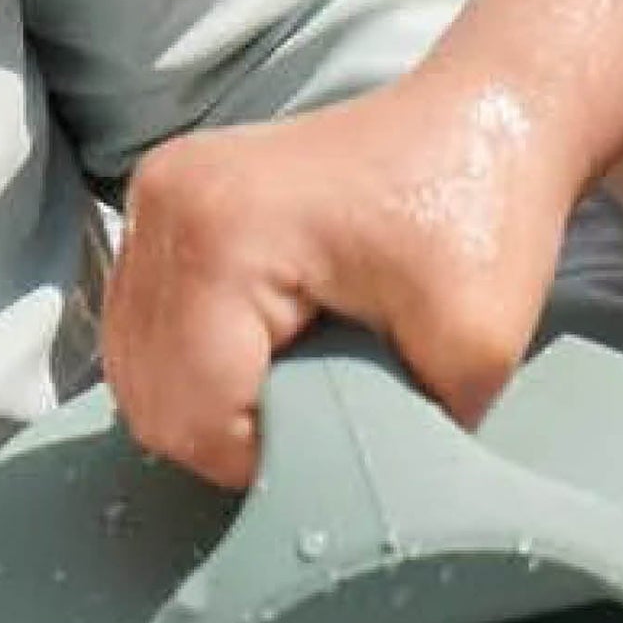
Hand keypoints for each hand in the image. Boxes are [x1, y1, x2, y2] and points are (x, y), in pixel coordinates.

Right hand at [106, 70, 576, 487]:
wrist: (485, 118)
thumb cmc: (485, 218)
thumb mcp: (473, 350)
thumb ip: (400, 435)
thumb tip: (352, 504)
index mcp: (224, 233)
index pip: (194, 414)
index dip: (260, 462)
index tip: (340, 442)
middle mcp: (167, 204)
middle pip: (150, 396)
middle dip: (229, 439)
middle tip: (318, 429)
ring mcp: (156, 196)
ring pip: (136, 366)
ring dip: (208, 403)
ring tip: (295, 392)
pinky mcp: (166, 201)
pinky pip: (145, 325)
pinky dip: (195, 364)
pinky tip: (266, 360)